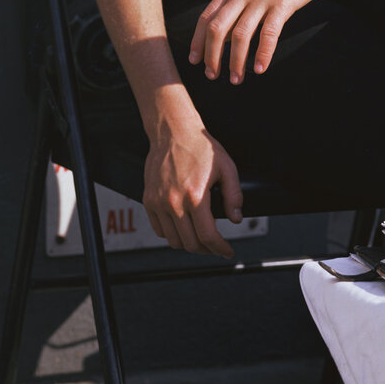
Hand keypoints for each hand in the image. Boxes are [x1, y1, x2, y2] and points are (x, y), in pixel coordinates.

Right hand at [145, 112, 243, 258]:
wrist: (173, 132)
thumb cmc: (200, 147)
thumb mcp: (226, 168)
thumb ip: (234, 196)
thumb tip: (236, 218)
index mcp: (195, 196)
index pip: (207, 235)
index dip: (220, 248)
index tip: (227, 251)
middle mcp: (174, 202)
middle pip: (190, 243)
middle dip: (206, 249)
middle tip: (215, 246)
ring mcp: (158, 202)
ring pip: (173, 240)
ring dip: (188, 244)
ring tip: (199, 238)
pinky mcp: (149, 200)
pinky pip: (159, 229)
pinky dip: (171, 234)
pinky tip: (183, 228)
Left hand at [188, 0, 355, 82]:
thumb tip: (224, 25)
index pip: (206, 17)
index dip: (197, 41)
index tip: (195, 61)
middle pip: (217, 28)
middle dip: (212, 56)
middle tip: (212, 75)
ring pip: (240, 34)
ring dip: (236, 61)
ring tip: (236, 79)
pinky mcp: (283, 4)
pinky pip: (269, 33)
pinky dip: (263, 53)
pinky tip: (260, 68)